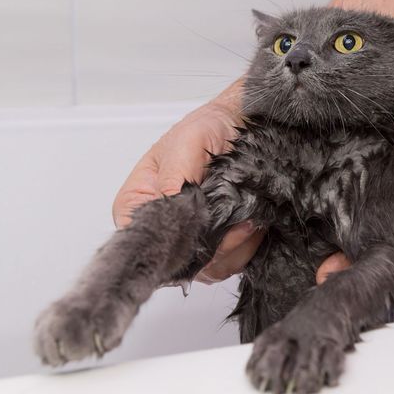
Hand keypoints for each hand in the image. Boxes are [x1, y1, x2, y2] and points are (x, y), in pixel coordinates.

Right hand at [112, 80, 351, 283]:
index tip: (204, 226)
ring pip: (207, 268)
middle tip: (241, 221)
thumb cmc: (206, 129)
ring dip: (234, 248)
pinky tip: (255, 224)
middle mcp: (162, 228)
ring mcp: (190, 240)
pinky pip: (229, 264)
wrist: (242, 126)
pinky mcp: (217, 247)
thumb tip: (170, 201)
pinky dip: (246, 249)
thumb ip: (177, 174)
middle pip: (179, 260)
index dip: (172, 241)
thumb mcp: (186, 142)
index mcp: (138, 203)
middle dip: (213, 245)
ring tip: (251, 219)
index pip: (143, 239)